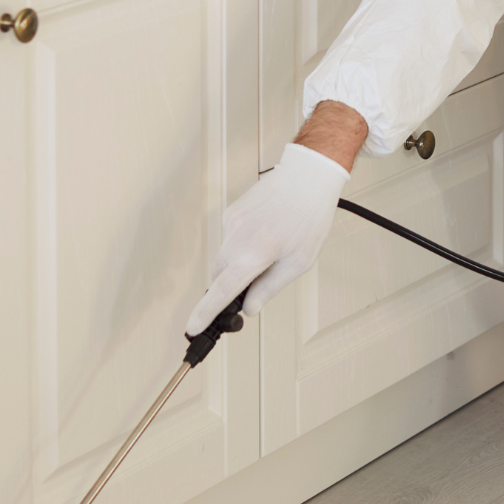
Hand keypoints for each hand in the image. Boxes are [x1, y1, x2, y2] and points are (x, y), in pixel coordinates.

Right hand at [184, 142, 350, 335]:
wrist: (308, 176)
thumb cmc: (310, 217)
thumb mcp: (298, 261)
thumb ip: (269, 287)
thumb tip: (250, 308)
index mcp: (253, 253)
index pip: (221, 291)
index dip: (205, 313)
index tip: (193, 327)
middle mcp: (236, 238)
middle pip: (220, 276)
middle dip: (231, 287)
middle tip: (254, 289)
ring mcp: (231, 223)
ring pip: (225, 257)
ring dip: (239, 264)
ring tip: (273, 250)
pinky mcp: (232, 212)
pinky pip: (231, 239)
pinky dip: (242, 245)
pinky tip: (266, 234)